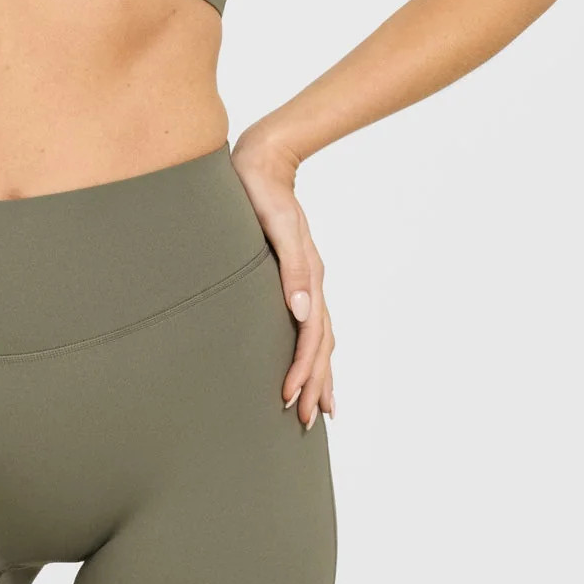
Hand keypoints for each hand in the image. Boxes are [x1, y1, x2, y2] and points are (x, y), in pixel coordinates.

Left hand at [229, 130, 334, 429]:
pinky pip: (309, 322)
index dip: (303, 369)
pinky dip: (312, 348)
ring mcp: (305, 280)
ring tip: (317, 405)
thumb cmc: (261, 193)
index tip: (289, 399)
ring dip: (318, 373)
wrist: (262, 163)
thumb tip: (300, 311)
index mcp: (308, 276)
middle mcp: (310, 283)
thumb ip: (292, 267)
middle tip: (306, 420)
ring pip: (319, 338)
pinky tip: (306, 359)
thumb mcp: (277, 226)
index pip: (311, 336)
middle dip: (315, 383)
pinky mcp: (292, 275)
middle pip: (321, 344)